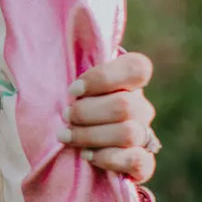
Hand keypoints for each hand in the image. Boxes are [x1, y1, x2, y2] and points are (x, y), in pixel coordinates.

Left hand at [59, 50, 157, 182]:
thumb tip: (57, 37)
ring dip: (91, 135)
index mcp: (128, 81)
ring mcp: (144, 136)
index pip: (137, 68)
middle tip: (66, 116)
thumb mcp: (63, 86)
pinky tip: (87, 155)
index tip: (73, 89)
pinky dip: (108, 158)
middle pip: (125, 105)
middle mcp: (141, 107)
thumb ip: (67, 64)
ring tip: (67, 136)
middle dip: (87, 112)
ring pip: (128, 133)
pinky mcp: (142, 164)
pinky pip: (138, 162)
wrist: (63, 153)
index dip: (104, 77)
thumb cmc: (64, 110)